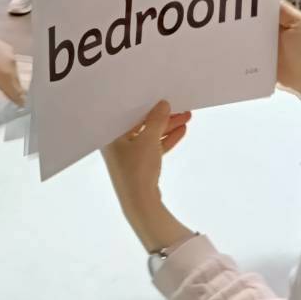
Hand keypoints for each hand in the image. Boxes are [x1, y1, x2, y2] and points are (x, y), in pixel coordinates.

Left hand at [0, 31, 25, 119]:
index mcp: (7, 79)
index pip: (19, 96)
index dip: (18, 104)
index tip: (16, 109)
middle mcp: (13, 66)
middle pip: (17, 85)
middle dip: (11, 92)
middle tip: (3, 98)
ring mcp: (10, 54)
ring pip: (13, 72)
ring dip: (7, 78)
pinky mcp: (5, 46)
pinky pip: (8, 61)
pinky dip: (3, 67)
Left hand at [102, 101, 192, 250]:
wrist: (141, 204)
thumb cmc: (137, 169)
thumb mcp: (149, 140)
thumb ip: (157, 120)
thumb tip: (163, 103)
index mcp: (112, 135)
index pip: (129, 113)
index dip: (146, 104)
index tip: (161, 95)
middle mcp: (118, 143)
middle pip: (142, 123)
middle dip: (163, 116)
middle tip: (180, 106)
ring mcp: (129, 155)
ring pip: (150, 135)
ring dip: (168, 126)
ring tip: (188, 116)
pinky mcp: (140, 165)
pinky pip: (154, 146)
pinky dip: (166, 139)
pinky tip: (182, 131)